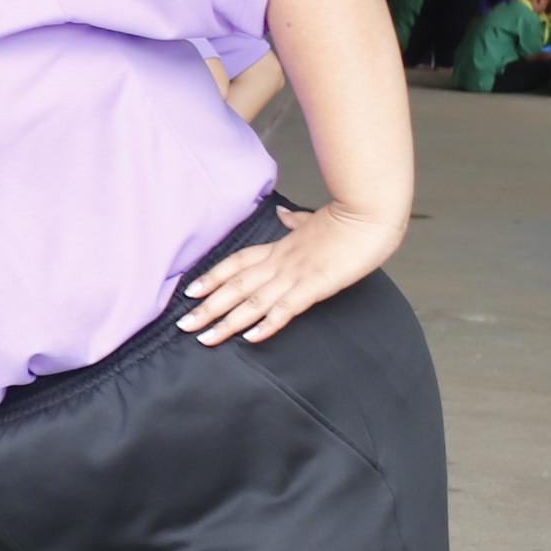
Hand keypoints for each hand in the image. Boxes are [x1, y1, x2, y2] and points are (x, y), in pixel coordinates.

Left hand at [178, 203, 402, 347]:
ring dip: (227, 321)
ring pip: (252, 300)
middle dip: (207, 307)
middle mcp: (280, 262)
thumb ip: (295, 222)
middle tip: (182, 325)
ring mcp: (296, 274)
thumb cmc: (348, 217)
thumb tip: (283, 215)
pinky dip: (268, 323)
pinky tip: (251, 338)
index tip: (190, 291)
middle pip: (235, 286)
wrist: (369, 211)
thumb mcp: (313, 219)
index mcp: (280, 248)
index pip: (237, 263)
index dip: (212, 277)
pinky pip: (286, 308)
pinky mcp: (315, 285)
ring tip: (204, 338)